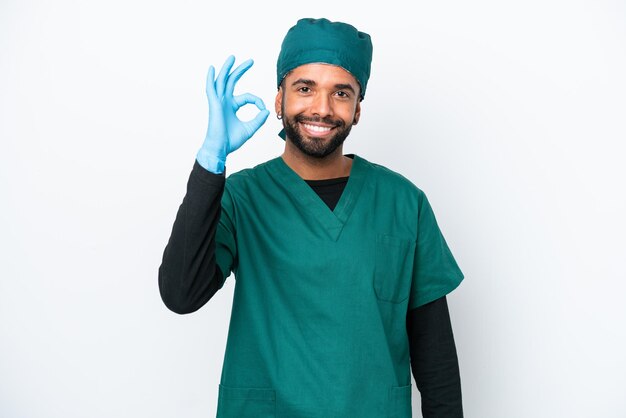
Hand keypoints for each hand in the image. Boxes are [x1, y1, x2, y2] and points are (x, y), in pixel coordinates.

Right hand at [196, 55, 269, 173]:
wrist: (221, 148)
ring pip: (222, 81)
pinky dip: (211, 78)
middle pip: (232, 81)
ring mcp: (219, 102)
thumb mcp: (250, 128)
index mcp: (232, 106)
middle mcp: (225, 102)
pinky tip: (212, 68)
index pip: (248, 97)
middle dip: (241, 70)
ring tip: (233, 57)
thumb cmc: (232, 140)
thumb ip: (258, 120)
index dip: (257, 101)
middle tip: (251, 61)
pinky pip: (211, 89)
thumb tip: (266, 111)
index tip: (263, 109)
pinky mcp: (214, 105)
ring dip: (227, 69)